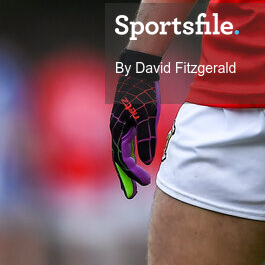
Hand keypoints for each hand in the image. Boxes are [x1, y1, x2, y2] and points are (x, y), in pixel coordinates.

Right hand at [110, 49, 160, 198]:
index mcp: (118, 129)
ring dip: (126, 168)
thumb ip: (146, 137)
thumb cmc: (143, 90)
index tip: (144, 185)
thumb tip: (146, 161)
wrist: (138, 68)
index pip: (123, 158)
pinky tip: (134, 159)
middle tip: (131, 195)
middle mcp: (116, 128)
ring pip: (120, 151)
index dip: (133, 173)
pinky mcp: (125, 119)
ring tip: (133, 182)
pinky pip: (124, 142)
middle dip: (125, 177)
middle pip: (118, 158)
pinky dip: (128, 154)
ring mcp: (119, 124)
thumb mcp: (148, 114)